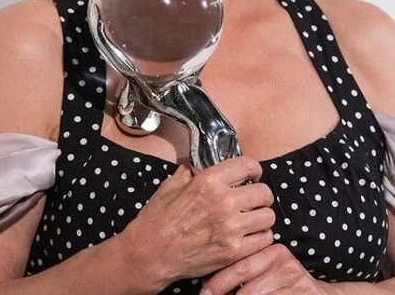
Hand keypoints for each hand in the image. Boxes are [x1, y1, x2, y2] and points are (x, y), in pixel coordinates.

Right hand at [119, 157, 274, 291]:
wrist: (150, 254)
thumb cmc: (157, 220)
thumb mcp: (171, 186)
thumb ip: (189, 172)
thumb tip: (197, 164)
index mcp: (208, 181)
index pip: (248, 165)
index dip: (254, 169)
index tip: (252, 174)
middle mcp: (223, 202)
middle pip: (264, 191)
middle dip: (260, 193)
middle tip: (253, 198)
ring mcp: (230, 228)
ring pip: (268, 216)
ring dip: (262, 215)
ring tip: (252, 217)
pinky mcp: (233, 252)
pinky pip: (264, 239)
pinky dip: (260, 236)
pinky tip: (250, 235)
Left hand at [200, 244, 343, 293]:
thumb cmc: (285, 285)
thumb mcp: (268, 271)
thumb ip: (245, 270)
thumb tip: (208, 283)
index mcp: (272, 251)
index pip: (239, 266)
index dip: (218, 281)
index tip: (203, 291)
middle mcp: (283, 262)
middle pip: (245, 288)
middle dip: (223, 294)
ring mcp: (293, 281)